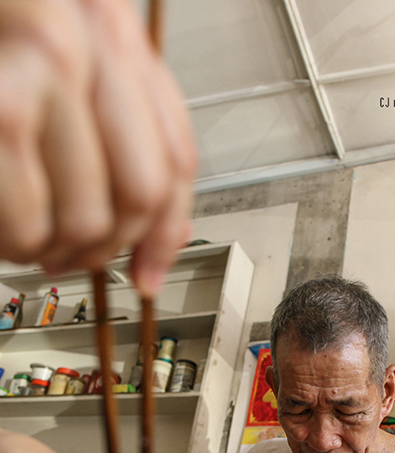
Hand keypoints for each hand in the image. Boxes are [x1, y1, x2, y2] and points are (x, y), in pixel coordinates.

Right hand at [0, 0, 195, 295]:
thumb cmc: (0, 44)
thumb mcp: (75, 70)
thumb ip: (133, 139)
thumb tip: (168, 237)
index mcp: (111, 35)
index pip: (173, 163)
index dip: (163, 237)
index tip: (148, 273)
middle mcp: (80, 49)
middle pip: (137, 198)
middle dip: (105, 248)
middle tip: (73, 255)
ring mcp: (37, 75)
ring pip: (85, 221)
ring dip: (52, 249)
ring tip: (29, 235)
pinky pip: (29, 226)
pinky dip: (15, 245)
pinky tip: (5, 225)